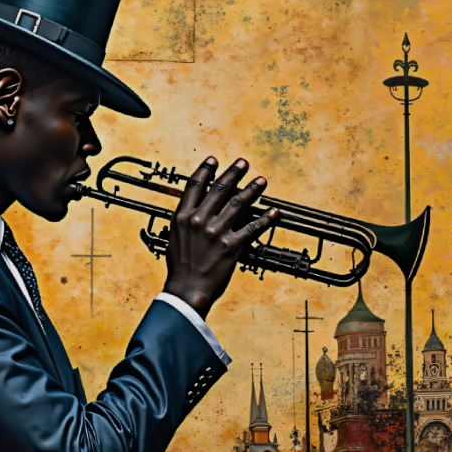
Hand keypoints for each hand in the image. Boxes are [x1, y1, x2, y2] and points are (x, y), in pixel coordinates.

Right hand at [161, 156, 276, 314]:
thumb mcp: (176, 238)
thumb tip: (195, 208)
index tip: (214, 160)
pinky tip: (275, 211)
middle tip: (244, 162)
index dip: (206, 170)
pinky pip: (252, 228)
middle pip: (219, 189)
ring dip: (252, 190)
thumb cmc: (180, 267)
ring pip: (238, 204)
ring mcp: (216, 233)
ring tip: (262, 180)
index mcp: (183, 216)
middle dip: (234, 173)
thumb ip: (186, 221)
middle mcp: (199, 221)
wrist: (186, 291)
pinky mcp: (231, 247)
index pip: (195, 186)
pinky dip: (266, 219)